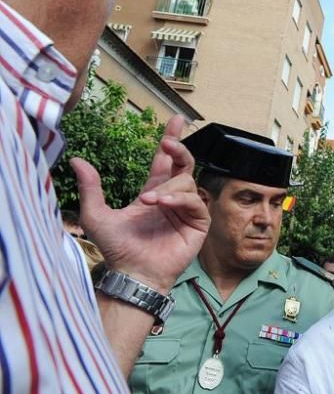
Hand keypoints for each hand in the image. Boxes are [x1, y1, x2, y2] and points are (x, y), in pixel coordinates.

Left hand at [73, 115, 208, 293]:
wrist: (132, 273)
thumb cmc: (116, 249)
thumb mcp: (96, 215)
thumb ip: (91, 187)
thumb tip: (76, 160)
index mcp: (153, 192)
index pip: (165, 161)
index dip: (171, 140)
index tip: (176, 120)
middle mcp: (172, 198)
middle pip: (184, 164)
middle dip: (179, 150)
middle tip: (167, 144)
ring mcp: (187, 211)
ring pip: (186, 184)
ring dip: (167, 188)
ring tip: (148, 201)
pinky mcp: (198, 224)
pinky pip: (195, 203)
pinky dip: (179, 201)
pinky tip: (162, 205)